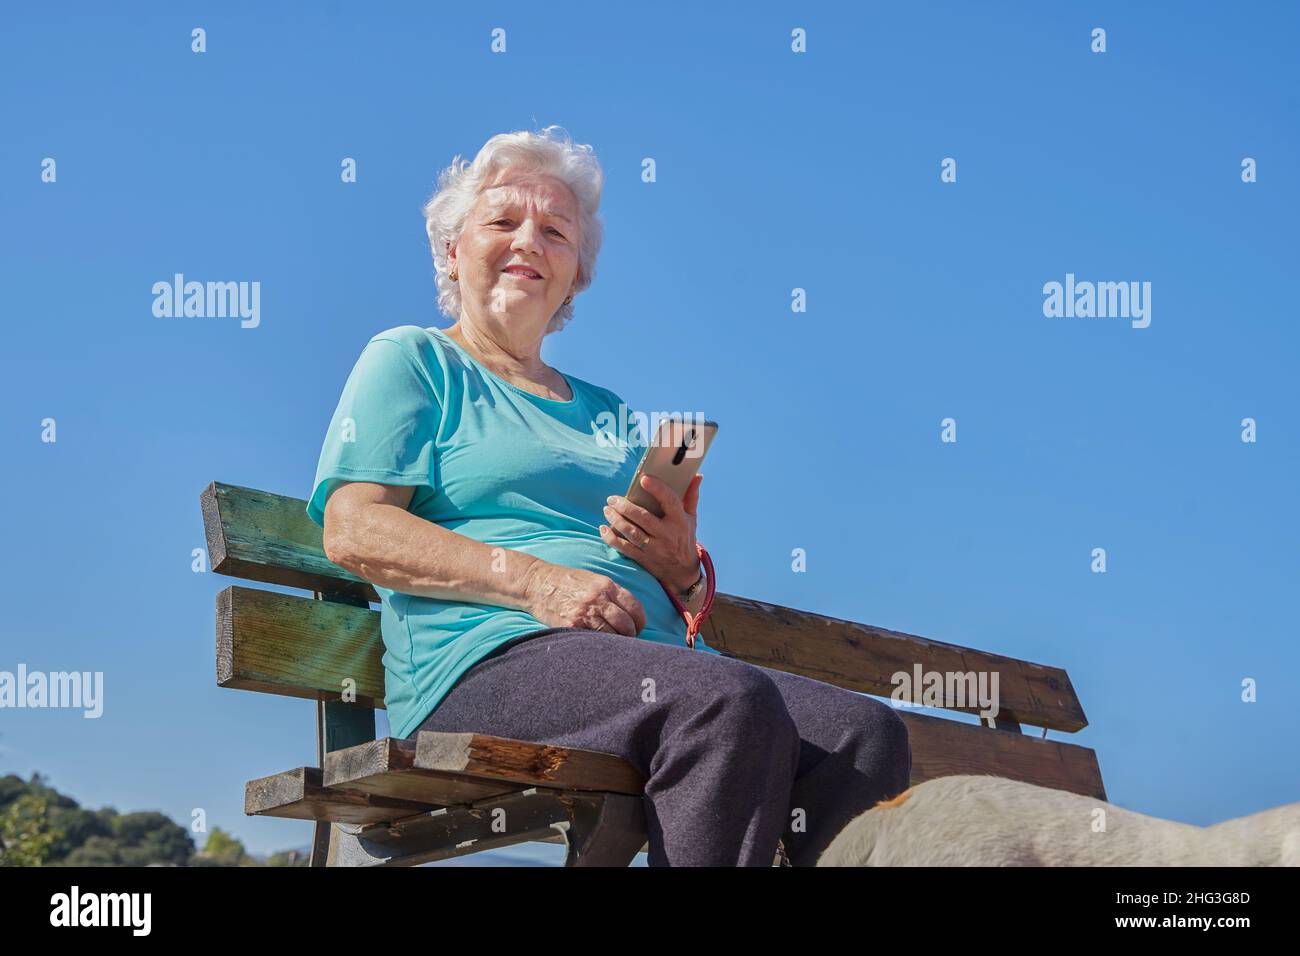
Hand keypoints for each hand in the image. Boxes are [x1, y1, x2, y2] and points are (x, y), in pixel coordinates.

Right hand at [521, 560, 646, 636]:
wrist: (537, 583)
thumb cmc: (567, 582)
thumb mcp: (593, 579)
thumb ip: (612, 593)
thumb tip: (631, 613)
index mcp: (606, 585)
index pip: (634, 607)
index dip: (640, 621)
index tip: (639, 628)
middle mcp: (598, 598)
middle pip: (626, 624)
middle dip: (631, 634)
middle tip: (628, 639)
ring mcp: (585, 613)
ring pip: (612, 634)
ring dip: (616, 642)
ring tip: (615, 644)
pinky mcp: (572, 625)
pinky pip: (593, 639)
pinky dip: (599, 644)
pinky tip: (600, 644)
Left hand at [600, 473, 702, 593]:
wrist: (683, 572)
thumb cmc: (685, 538)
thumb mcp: (691, 518)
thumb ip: (691, 496)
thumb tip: (697, 476)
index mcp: (679, 521)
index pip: (669, 501)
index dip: (657, 489)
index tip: (643, 479)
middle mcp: (667, 534)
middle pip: (644, 518)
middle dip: (626, 507)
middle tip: (612, 499)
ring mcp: (655, 548)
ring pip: (632, 533)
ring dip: (616, 521)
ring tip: (607, 510)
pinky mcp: (644, 559)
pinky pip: (625, 548)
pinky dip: (611, 539)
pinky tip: (603, 529)